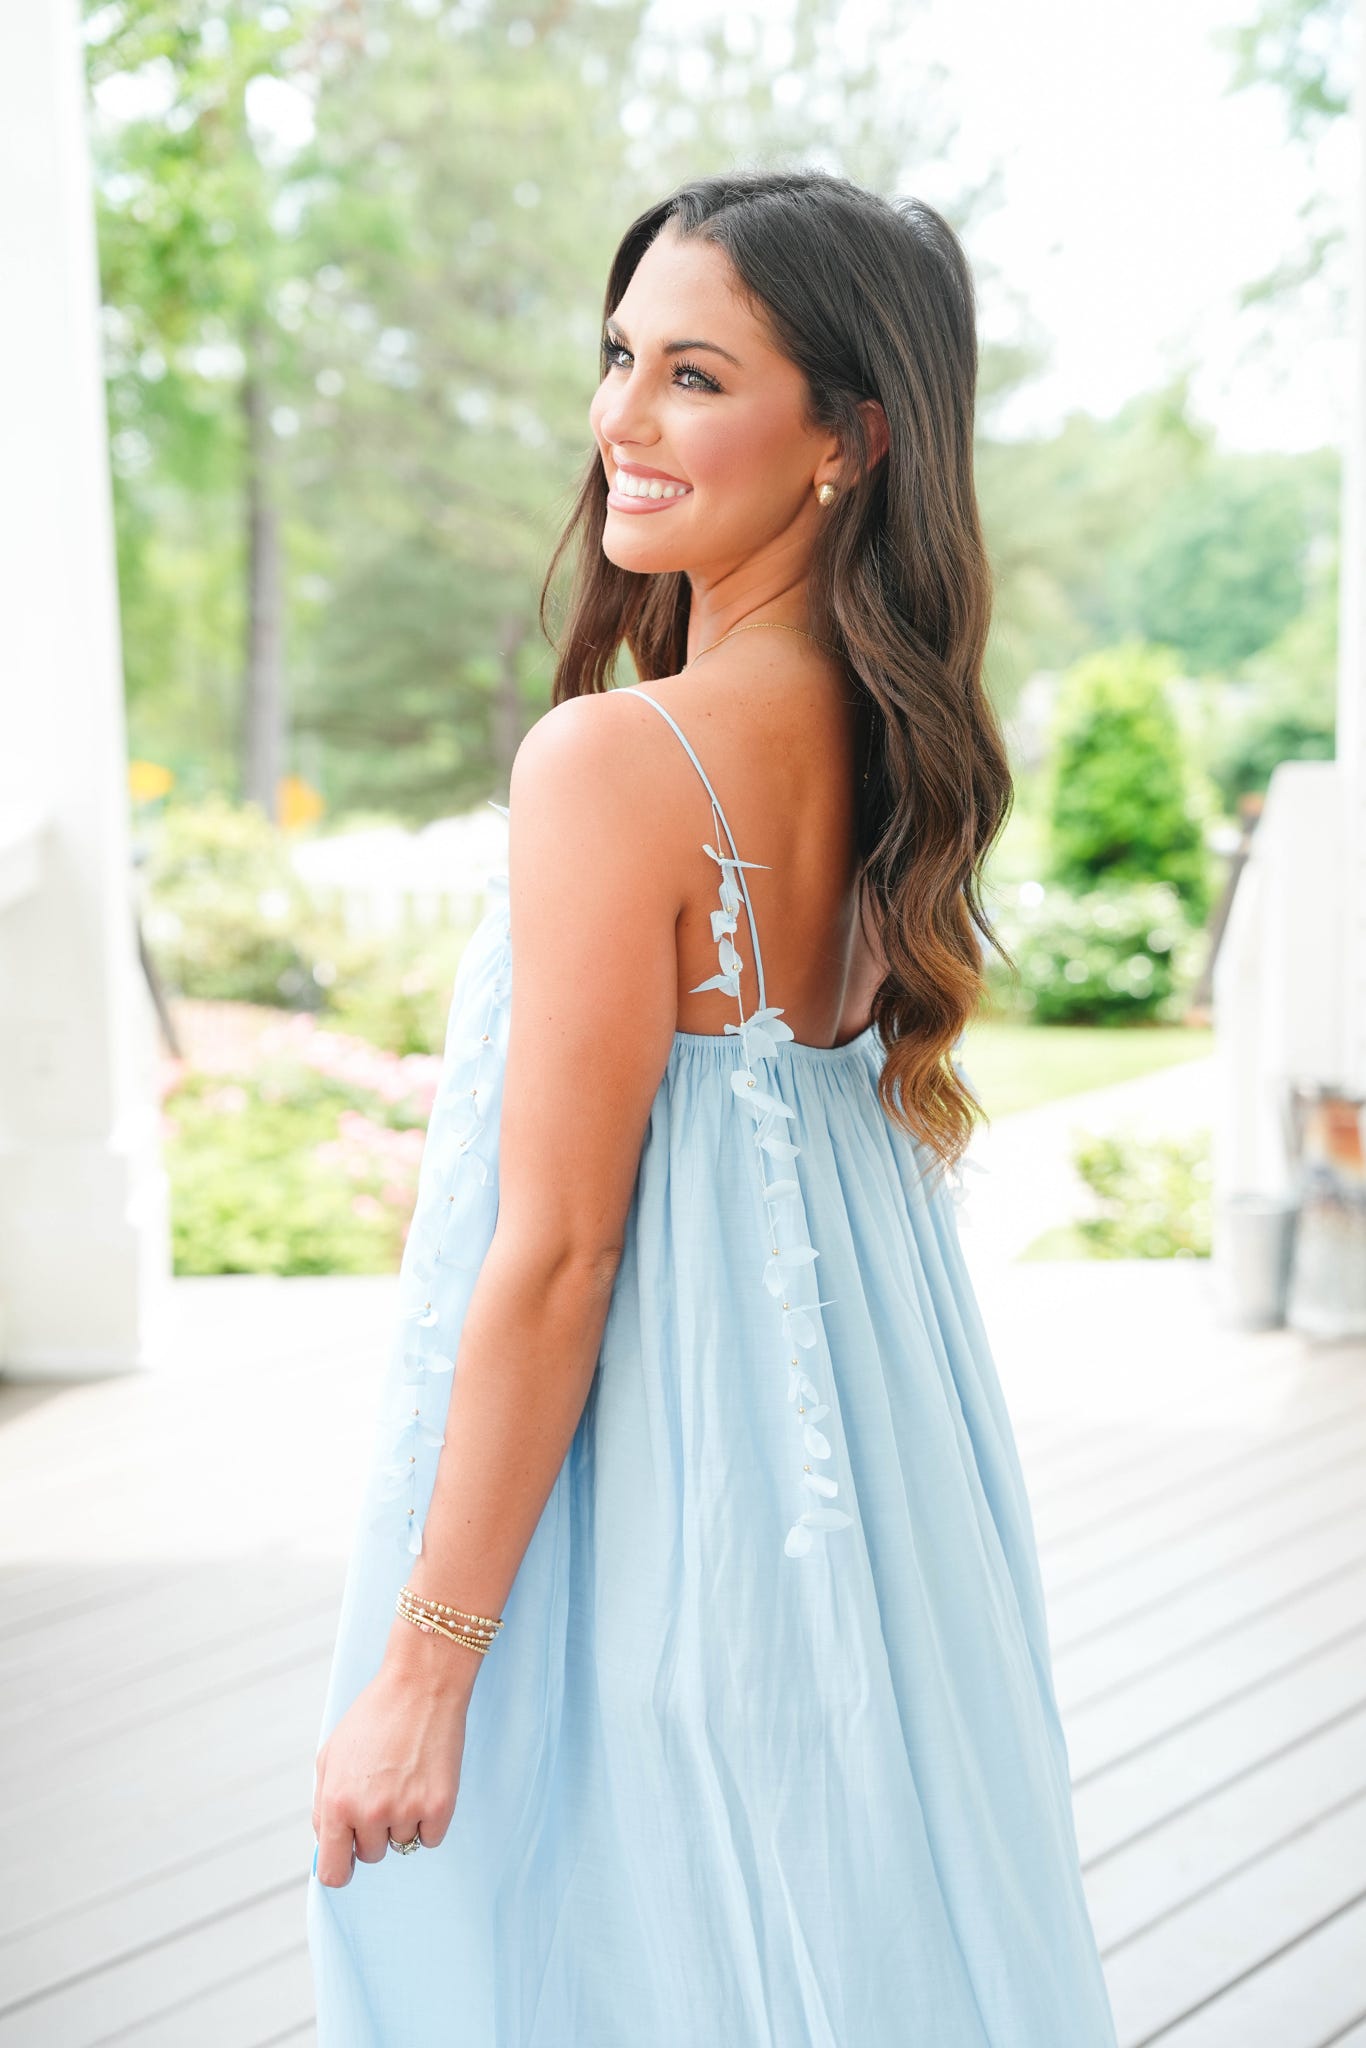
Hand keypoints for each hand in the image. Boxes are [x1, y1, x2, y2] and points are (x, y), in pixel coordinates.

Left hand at [312, 1648, 473, 1887]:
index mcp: (337, 1803)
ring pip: (402, 1844)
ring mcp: (407, 1810)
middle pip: (371, 1855)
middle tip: (383, 1789)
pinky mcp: (441, 1805)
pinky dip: (430, 1819)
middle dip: (374, 1830)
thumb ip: (324, 1806)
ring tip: (406, 1777)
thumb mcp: (330, 1756)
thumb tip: (330, 1845)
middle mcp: (370, 1813)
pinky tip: (426, 1782)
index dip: (340, 1868)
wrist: (421, 1685)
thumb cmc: (373, 1717)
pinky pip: (431, 1838)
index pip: (333, 1872)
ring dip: (404, 1820)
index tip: (348, 1858)